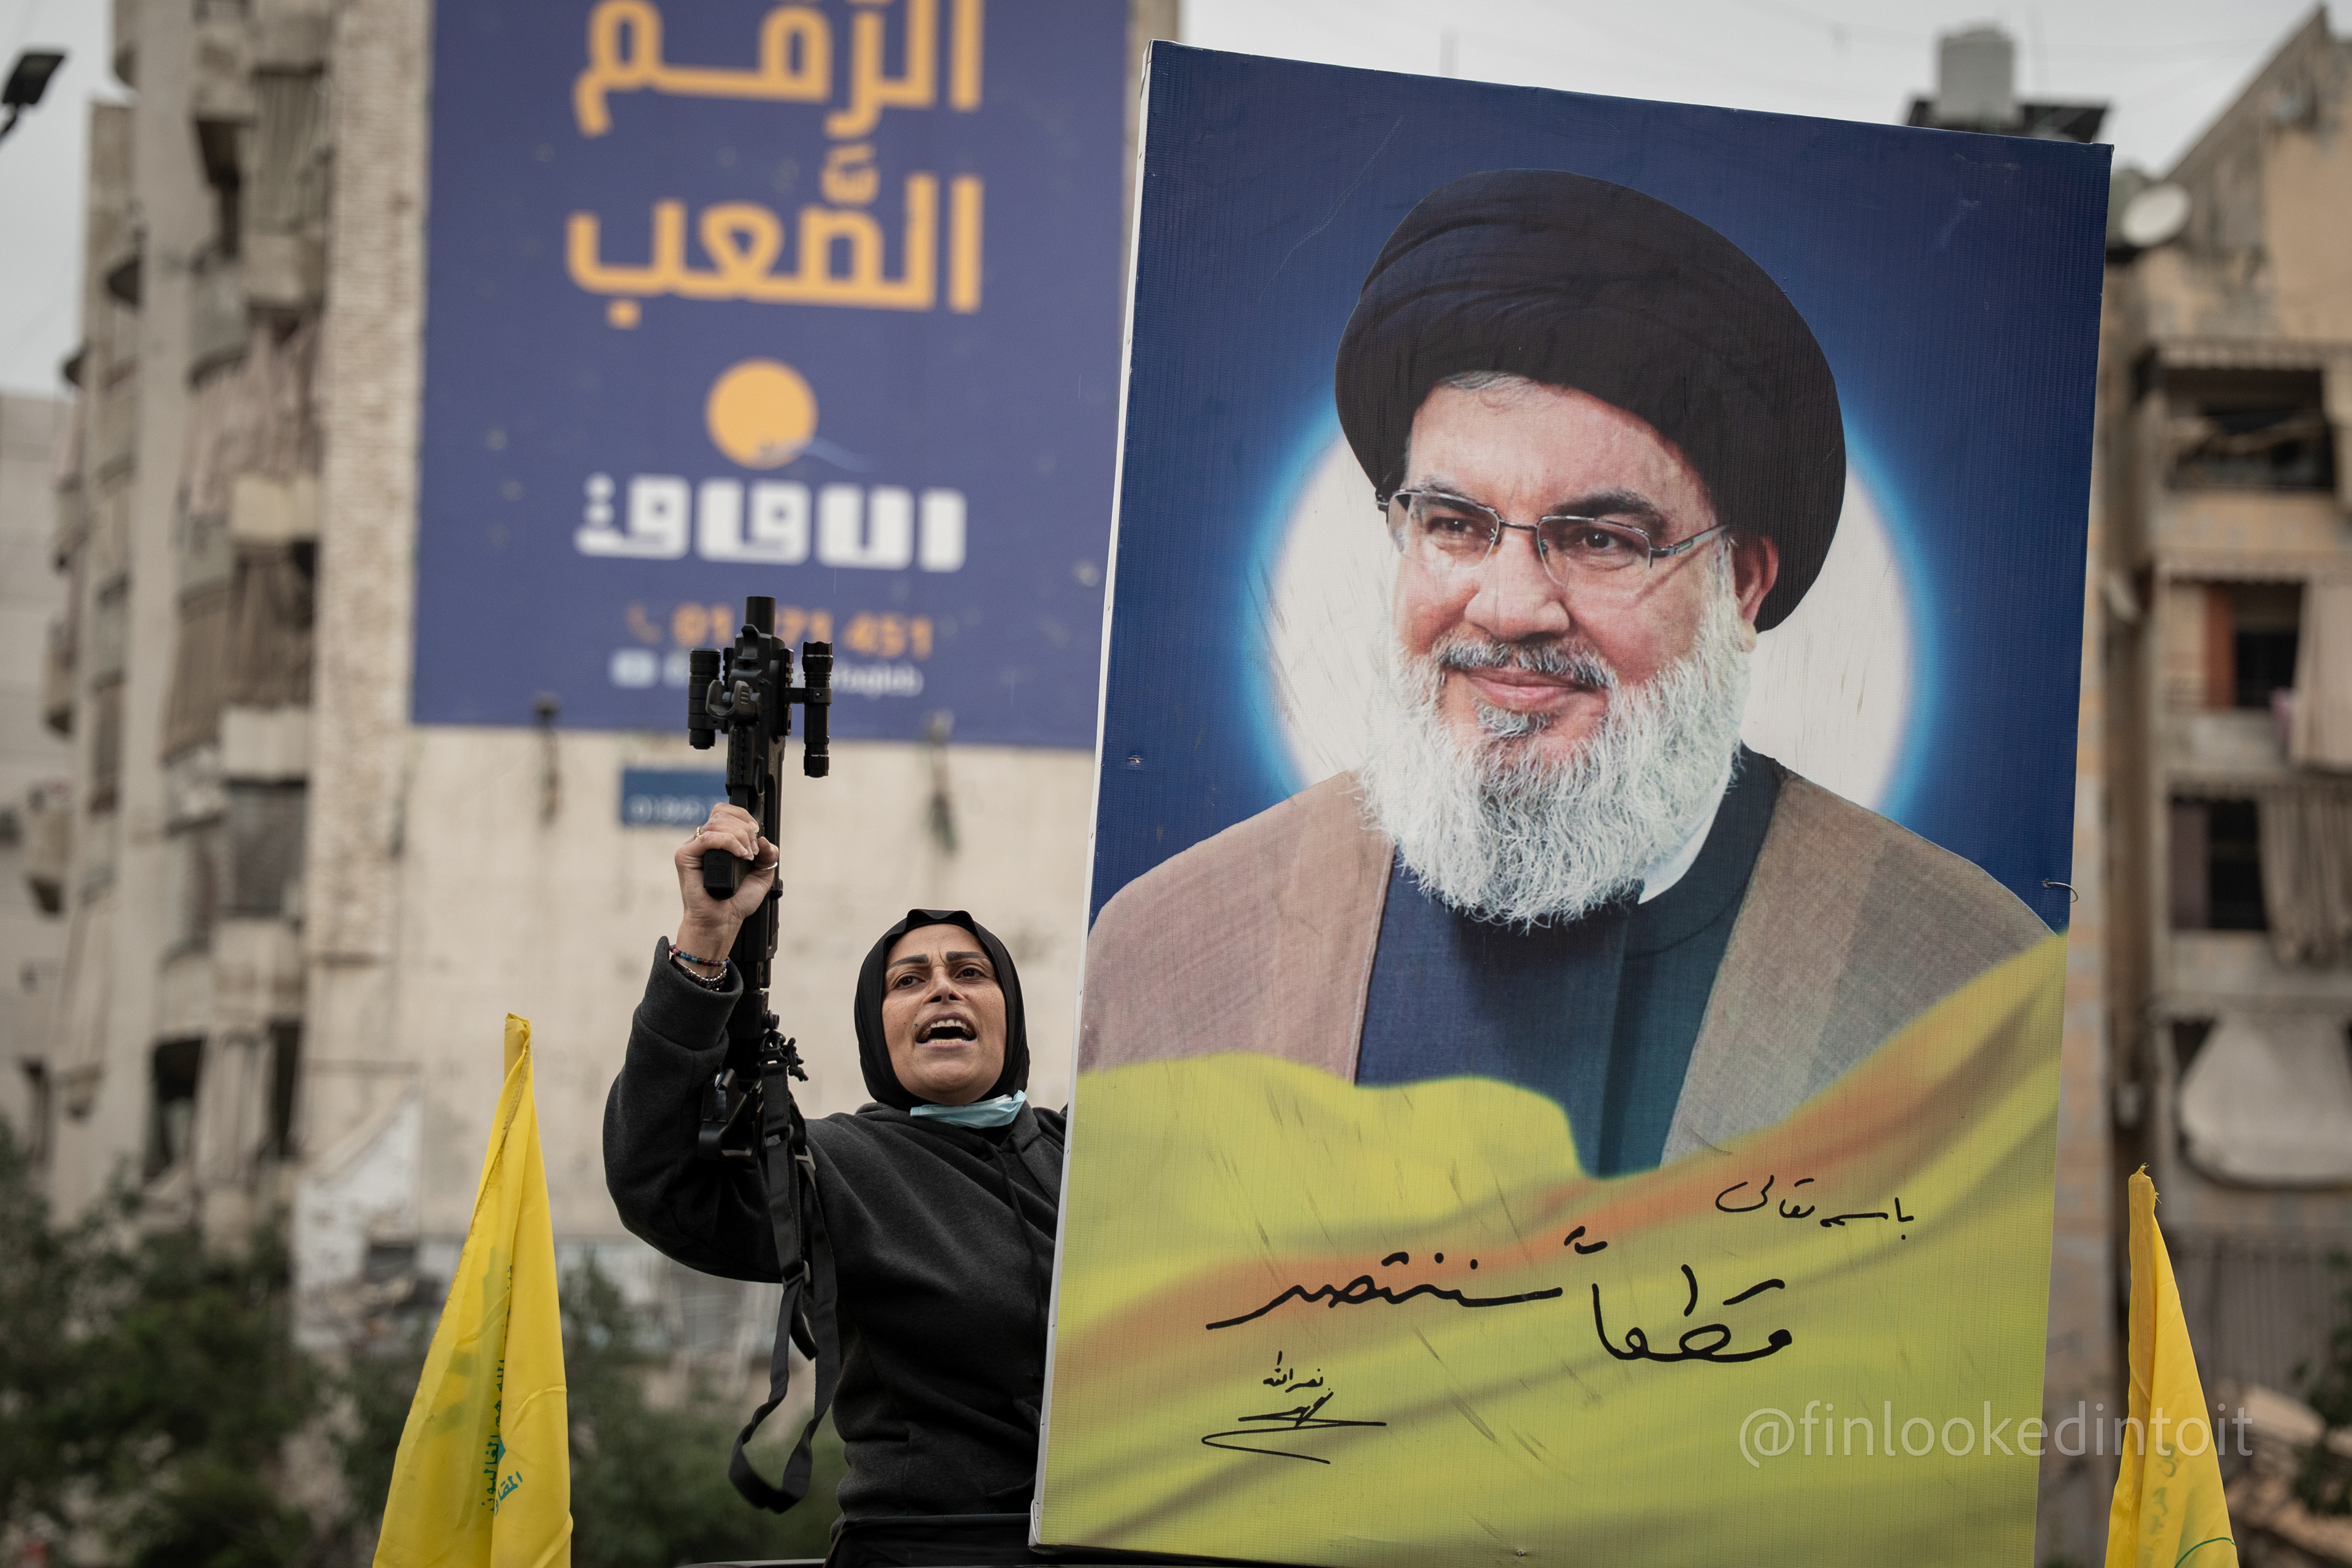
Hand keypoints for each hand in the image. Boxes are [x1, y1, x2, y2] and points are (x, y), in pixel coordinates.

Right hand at [673, 803, 777, 964]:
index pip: (725, 811)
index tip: (756, 835)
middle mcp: (704, 842)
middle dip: (745, 828)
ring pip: (717, 823)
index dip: (744, 816)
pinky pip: (708, 838)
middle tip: (753, 851)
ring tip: (747, 856)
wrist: (722, 921)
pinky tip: (740, 856)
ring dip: (740, 836)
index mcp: (718, 841)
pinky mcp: (685, 856)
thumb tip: (764, 839)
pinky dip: (729, 843)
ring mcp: (693, 847)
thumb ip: (767, 854)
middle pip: (722, 814)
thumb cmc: (736, 901)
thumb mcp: (761, 874)